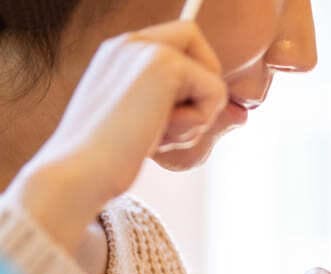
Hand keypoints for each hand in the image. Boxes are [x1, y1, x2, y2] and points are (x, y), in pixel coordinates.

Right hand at [7, 20, 226, 251]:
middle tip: (173, 124)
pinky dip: (198, 122)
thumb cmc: (110, 162)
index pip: (179, 37)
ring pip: (210, 72)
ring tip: (157, 134)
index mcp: (120, 54)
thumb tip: (244, 114)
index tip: (188, 110)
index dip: (195, 71)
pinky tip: (160, 133)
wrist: (79, 172)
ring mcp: (145, 48)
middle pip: (197, 39)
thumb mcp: (157, 131)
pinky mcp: (163, 64)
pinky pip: (215, 92)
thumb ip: (194, 114)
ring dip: (197, 117)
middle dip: (201, 87)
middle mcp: (130, 42)